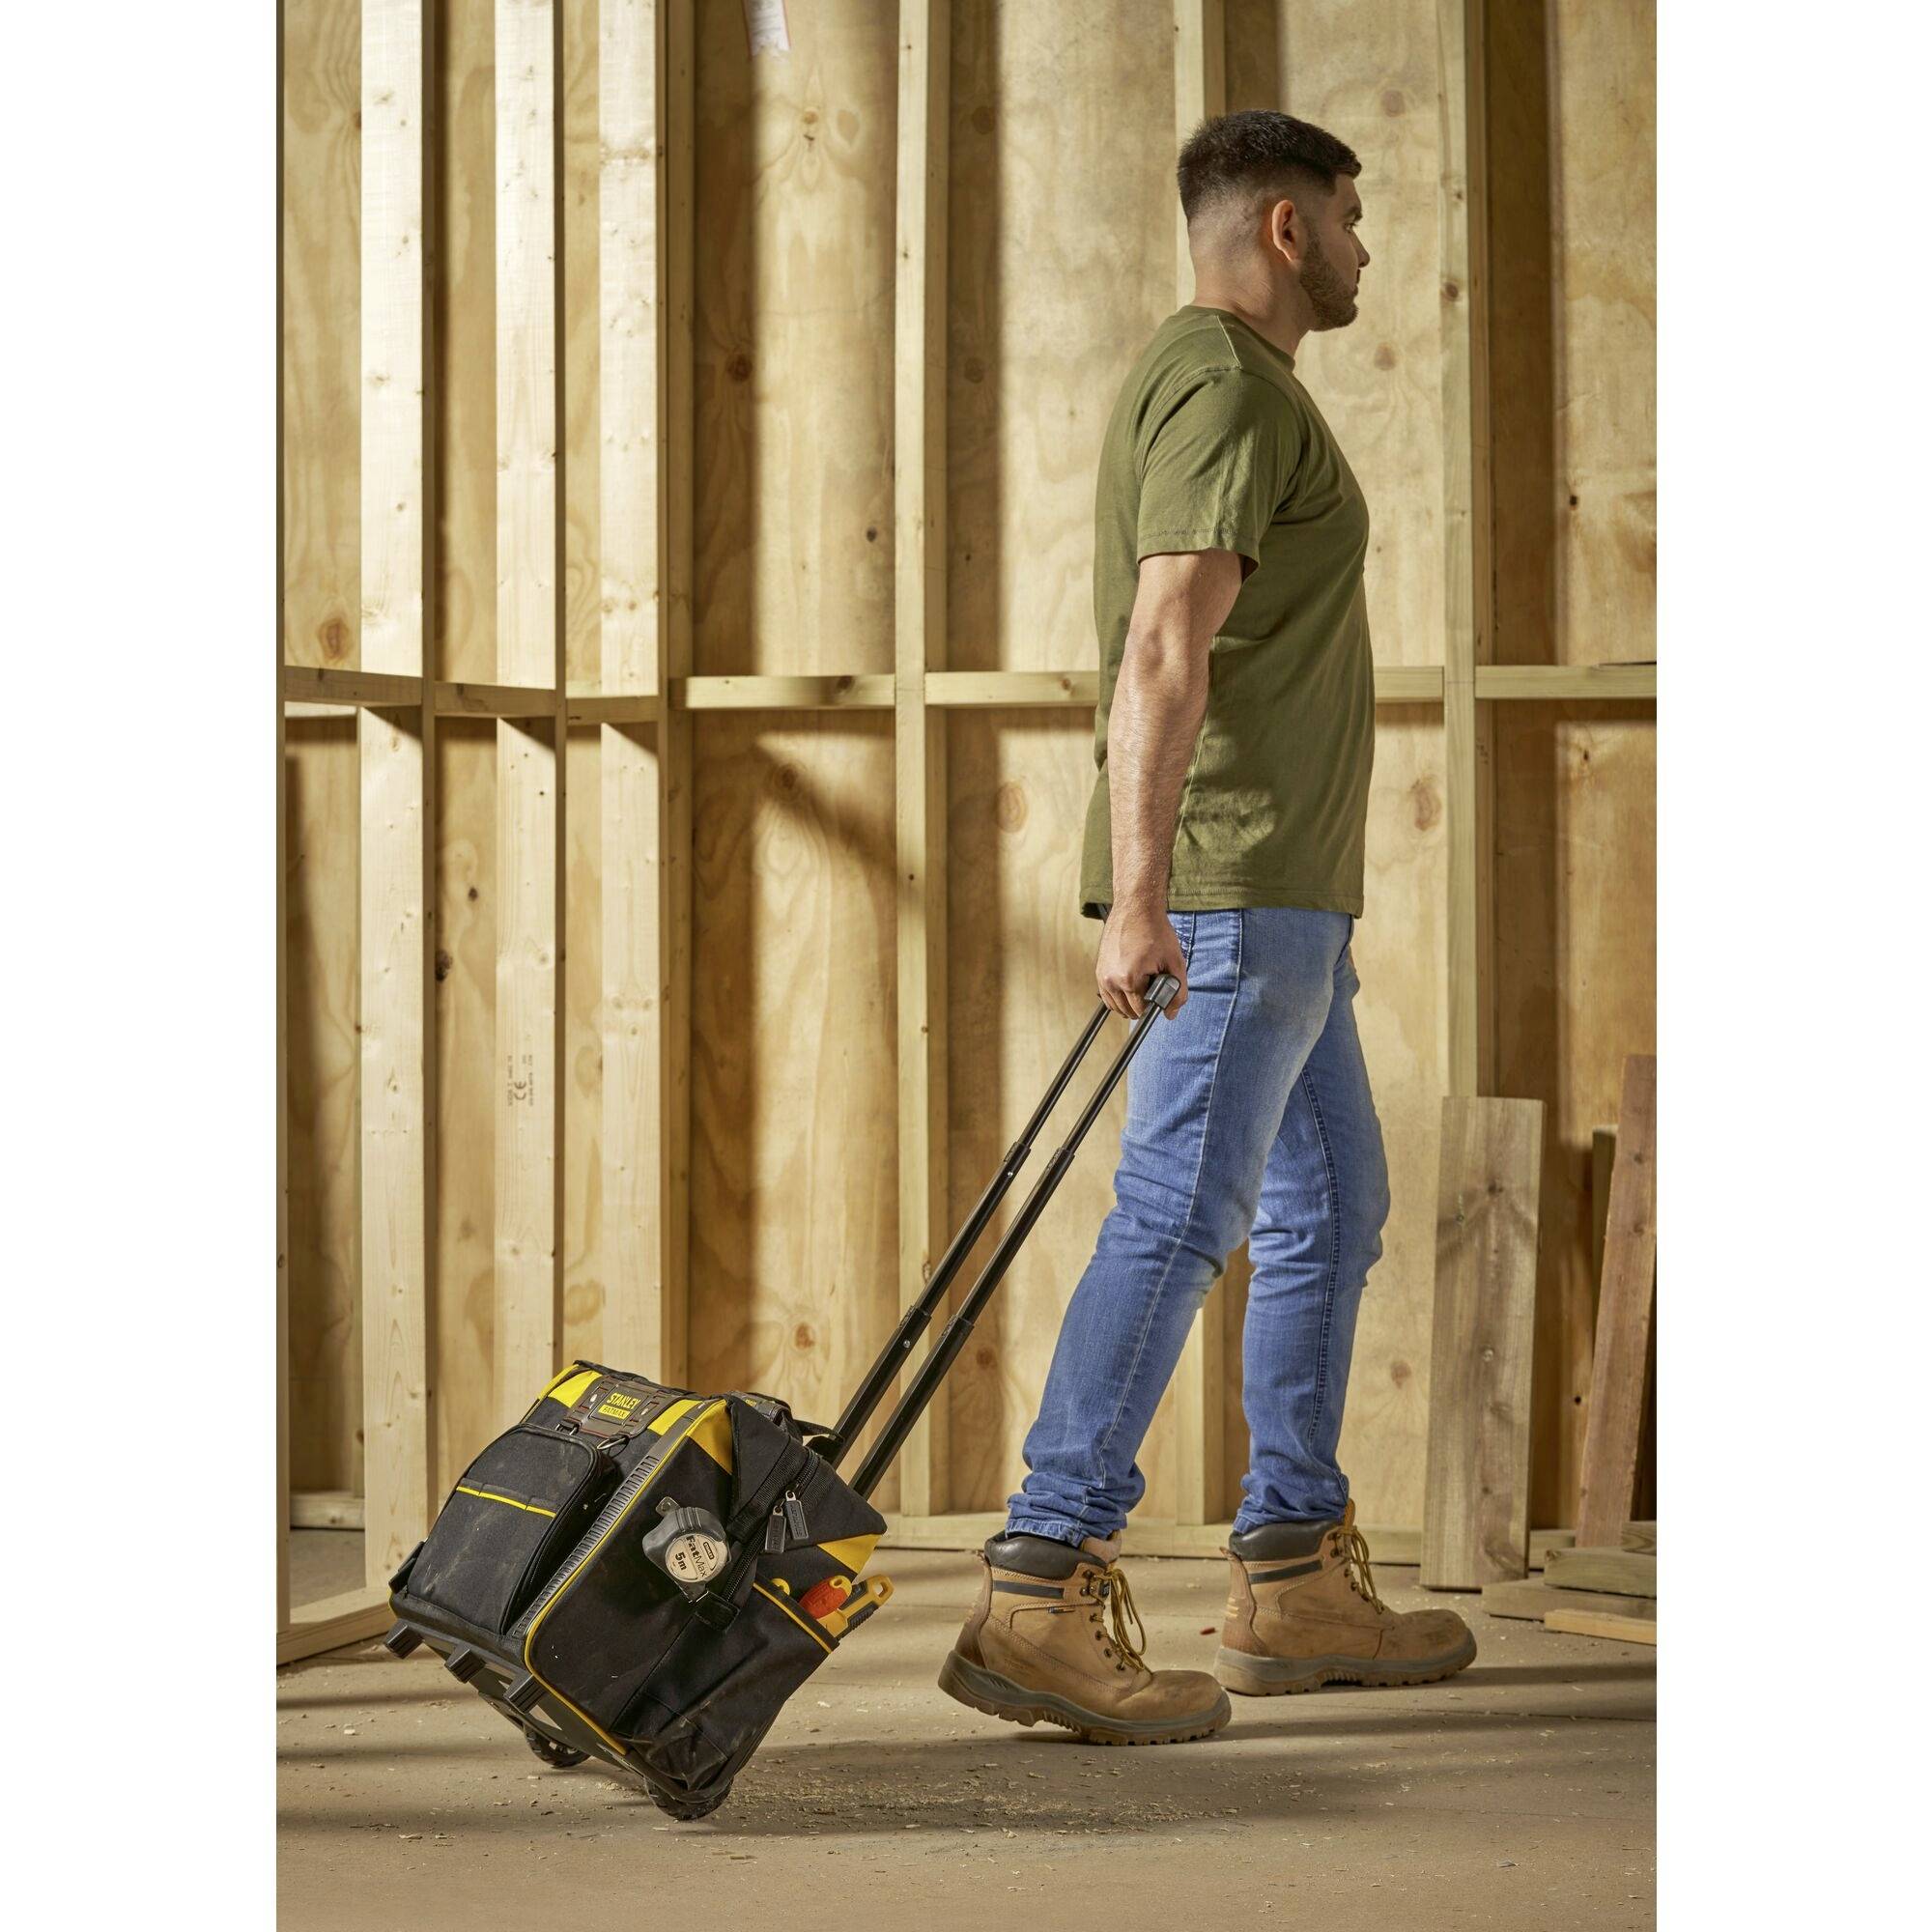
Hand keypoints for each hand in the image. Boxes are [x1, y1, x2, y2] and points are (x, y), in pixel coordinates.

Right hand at [1096, 900, 1187, 1019]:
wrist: (1136, 908)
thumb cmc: (1156, 931)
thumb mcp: (1175, 962)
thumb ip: (1178, 992)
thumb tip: (1170, 1014)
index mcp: (1128, 979)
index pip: (1141, 1010)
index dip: (1155, 1004)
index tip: (1160, 990)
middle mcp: (1110, 980)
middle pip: (1127, 1011)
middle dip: (1142, 1003)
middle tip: (1152, 982)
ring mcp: (1101, 975)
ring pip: (1115, 1005)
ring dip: (1129, 1001)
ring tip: (1143, 980)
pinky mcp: (1098, 969)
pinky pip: (1107, 994)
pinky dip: (1119, 994)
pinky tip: (1131, 980)